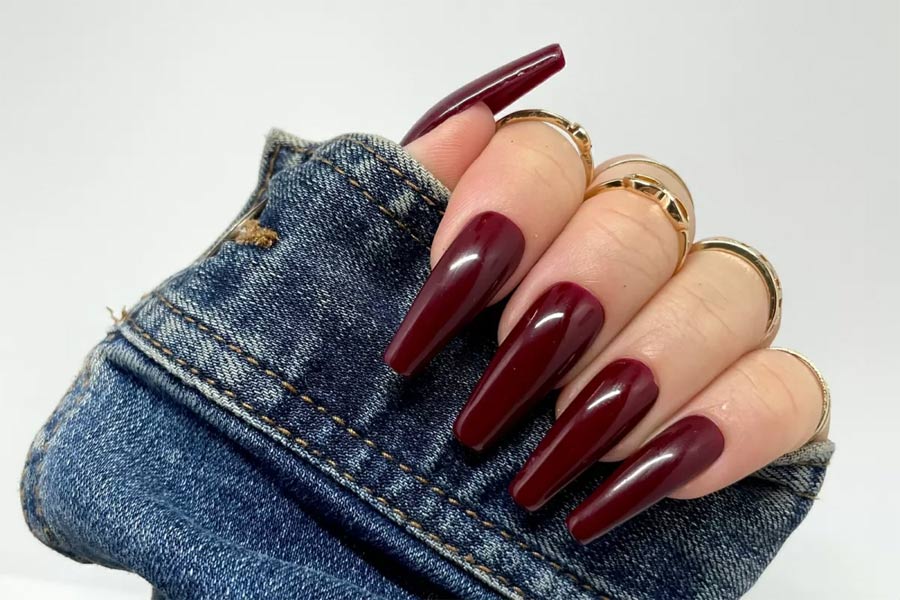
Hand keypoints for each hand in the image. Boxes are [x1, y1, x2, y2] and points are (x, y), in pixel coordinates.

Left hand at [385, 44, 829, 544]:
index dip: (508, 206)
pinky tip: (640, 477)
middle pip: (644, 216)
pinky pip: (786, 389)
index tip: (444, 300)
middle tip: (498, 395)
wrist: (393, 551)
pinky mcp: (743, 411)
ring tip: (562, 450)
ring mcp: (688, 333)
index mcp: (523, 224)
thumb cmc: (362, 432)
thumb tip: (463, 124)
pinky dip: (725, 429)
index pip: (548, 152)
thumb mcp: (330, 320)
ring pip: (728, 289)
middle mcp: (615, 261)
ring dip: (647, 366)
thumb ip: (385, 205)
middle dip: (575, 299)